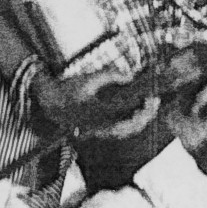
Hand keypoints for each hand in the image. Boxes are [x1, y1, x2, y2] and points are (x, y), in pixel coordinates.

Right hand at [32, 64, 156, 137]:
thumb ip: (110, 76)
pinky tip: (137, 111)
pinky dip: (131, 123)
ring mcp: (100, 131)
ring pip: (126, 131)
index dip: (144, 108)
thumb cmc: (69, 90)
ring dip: (140, 120)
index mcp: (99, 114)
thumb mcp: (88, 79)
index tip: (151, 96)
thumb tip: (130, 76)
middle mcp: (101, 126)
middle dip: (146, 115)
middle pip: (131, 127)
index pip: (128, 115)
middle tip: (155, 100)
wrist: (51, 104)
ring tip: (149, 105)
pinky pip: (119, 131)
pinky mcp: (99, 131)